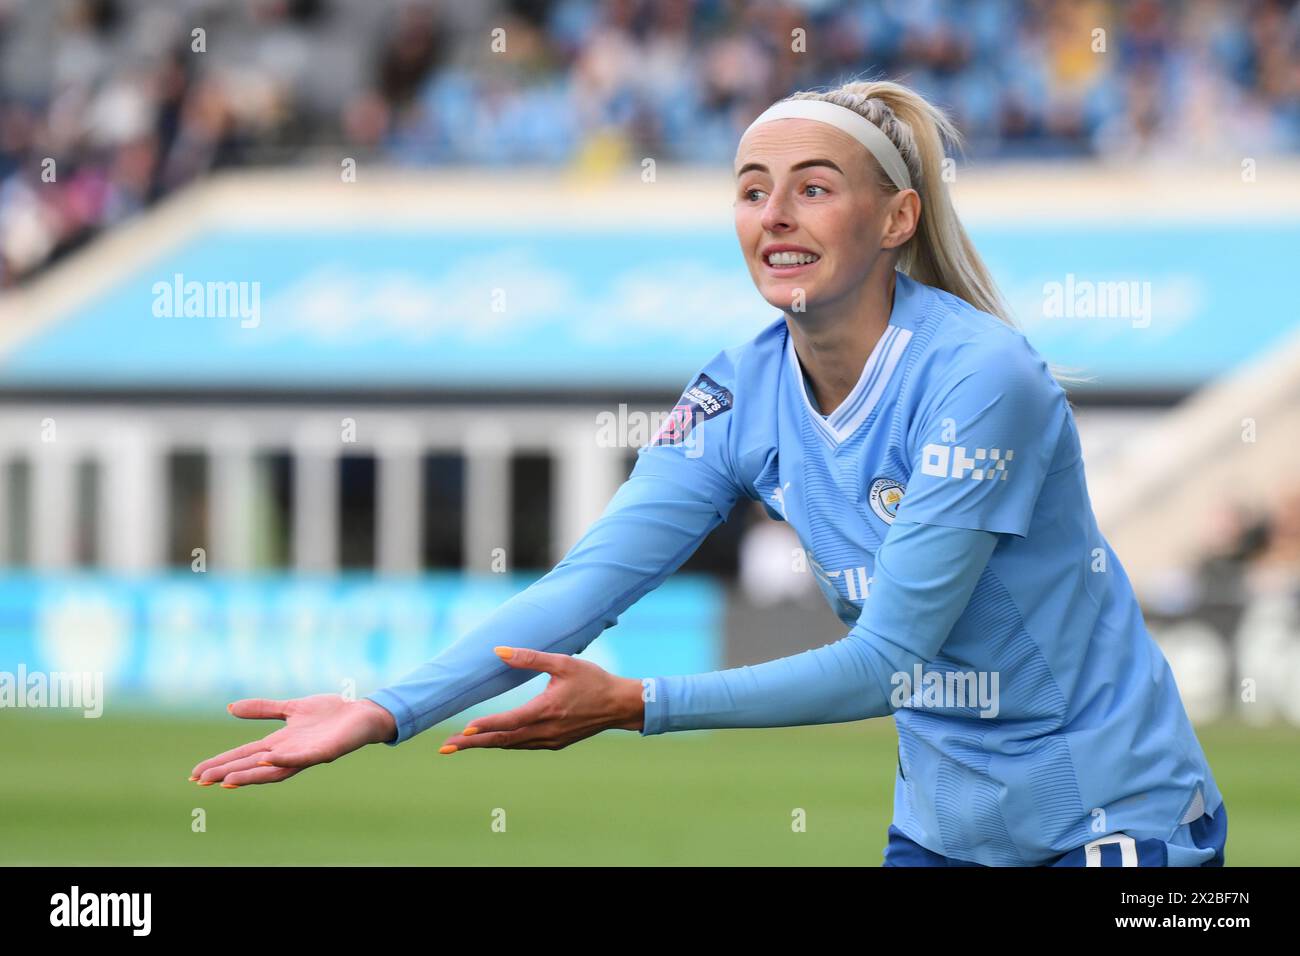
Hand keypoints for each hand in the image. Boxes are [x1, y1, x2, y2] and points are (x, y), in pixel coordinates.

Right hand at [188, 694, 397, 788]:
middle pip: (252, 766)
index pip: (244, 755)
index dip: (221, 763)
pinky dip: (284, 759)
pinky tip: (268, 758)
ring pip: (273, 769)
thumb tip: (230, 708)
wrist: (363, 713)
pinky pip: (303, 758)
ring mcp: (306, 754)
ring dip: (250, 774)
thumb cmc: (330, 713)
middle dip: (227, 772)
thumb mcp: (291, 708)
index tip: (196, 773)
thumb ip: (263, 710)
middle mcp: (289, 753)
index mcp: (280, 743)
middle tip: (201, 780)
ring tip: (226, 780)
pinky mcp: (325, 751)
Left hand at [438, 646, 644, 753]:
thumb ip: (530, 658)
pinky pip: (524, 744)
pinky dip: (505, 743)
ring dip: (486, 744)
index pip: (509, 722)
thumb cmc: (593, 680)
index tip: (464, 730)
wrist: (619, 705)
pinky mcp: (555, 743)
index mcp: (547, 709)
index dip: (486, 727)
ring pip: (512, 745)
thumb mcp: (563, 663)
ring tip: (461, 745)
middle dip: (472, 744)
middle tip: (446, 749)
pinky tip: (493, 740)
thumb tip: (499, 651)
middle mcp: (546, 729)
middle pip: (503, 740)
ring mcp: (551, 739)